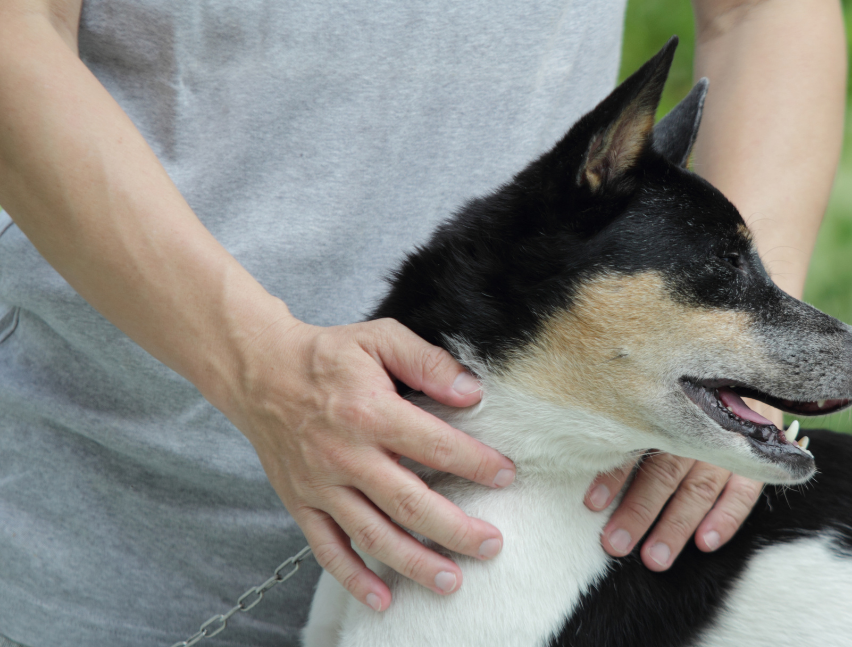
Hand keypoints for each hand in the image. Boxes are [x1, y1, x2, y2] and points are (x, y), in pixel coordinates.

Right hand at [222, 317, 515, 611]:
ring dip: (415, 562)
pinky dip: (353, 578)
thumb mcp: (380, 338)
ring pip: (373, 535)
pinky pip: (328, 549)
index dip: (476, 463)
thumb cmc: (327, 355)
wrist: (259, 371)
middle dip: (456, 529)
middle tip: (491, 544)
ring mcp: (322, 485)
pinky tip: (383, 599)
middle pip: (410, 503)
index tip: (506, 476)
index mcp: (371, 413)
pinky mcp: (302, 504)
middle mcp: (347, 455)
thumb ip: (429, 363)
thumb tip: (473, 391)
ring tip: (451, 580)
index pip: (435, 446)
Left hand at [584, 402, 781, 568]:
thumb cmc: (689, 390)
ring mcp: (730, 442)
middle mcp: (698, 425)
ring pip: (699, 487)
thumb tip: (585, 444)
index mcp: (668, 409)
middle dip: (640, 510)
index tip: (593, 504)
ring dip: (677, 524)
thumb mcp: (662, 391)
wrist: (747, 370)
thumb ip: (634, 415)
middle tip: (616, 544)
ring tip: (655, 557)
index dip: (615, 474)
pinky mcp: (758, 457)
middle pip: (665, 472)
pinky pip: (743, 491)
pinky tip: (706, 542)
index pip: (638, 445)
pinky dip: (726, 517)